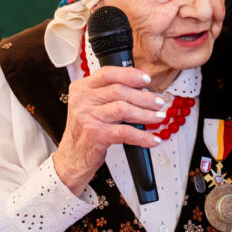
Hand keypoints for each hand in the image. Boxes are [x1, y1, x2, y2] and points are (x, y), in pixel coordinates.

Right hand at [52, 66, 164, 195]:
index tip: (146, 79)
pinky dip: (142, 136)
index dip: (129, 74)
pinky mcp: (95, 135)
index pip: (107, 73)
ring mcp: (87, 117)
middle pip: (118, 91)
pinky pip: (124, 132)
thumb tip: (143, 76)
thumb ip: (114, 89)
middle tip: (159, 102)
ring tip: (158, 117)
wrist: (72, 157)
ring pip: (123, 109)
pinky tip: (152, 138)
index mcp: (82, 88)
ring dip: (146, 114)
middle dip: (144, 97)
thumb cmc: (86, 130)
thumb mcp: (94, 105)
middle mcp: (82, 100)